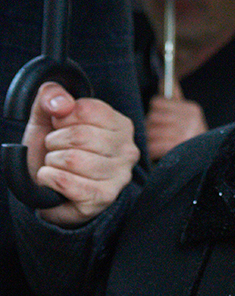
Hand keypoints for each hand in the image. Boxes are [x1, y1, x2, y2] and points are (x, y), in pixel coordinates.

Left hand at [21, 81, 139, 226]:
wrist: (46, 186)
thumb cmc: (54, 150)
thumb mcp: (47, 117)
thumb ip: (51, 97)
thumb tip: (61, 104)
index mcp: (120, 125)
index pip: (86, 110)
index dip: (62, 118)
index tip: (61, 128)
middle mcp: (128, 150)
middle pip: (80, 136)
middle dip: (55, 142)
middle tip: (56, 150)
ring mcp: (120, 176)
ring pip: (73, 160)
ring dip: (52, 162)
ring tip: (57, 165)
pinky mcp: (104, 197)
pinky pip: (66, 182)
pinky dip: (49, 178)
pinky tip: (53, 180)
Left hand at [146, 93, 206, 160]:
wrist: (207, 161)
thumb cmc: (190, 137)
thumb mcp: (187, 116)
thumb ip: (174, 98)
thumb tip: (164, 80)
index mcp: (191, 109)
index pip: (157, 103)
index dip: (155, 113)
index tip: (159, 121)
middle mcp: (190, 119)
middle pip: (153, 117)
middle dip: (150, 127)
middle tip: (155, 135)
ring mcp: (185, 133)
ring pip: (152, 132)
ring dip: (150, 141)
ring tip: (156, 144)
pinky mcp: (178, 147)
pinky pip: (155, 146)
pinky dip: (152, 151)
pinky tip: (156, 153)